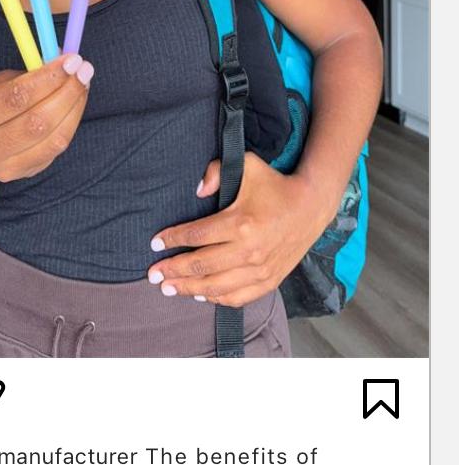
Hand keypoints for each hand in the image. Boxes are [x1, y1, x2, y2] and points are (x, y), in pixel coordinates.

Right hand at [0, 53, 91, 181]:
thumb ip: (25, 75)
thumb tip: (63, 60)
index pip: (16, 97)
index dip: (48, 77)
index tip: (71, 60)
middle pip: (38, 121)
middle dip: (68, 92)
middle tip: (84, 69)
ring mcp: (5, 167)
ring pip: (54, 139)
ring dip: (75, 107)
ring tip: (83, 84)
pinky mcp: (24, 175)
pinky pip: (57, 148)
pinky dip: (71, 122)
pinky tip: (75, 104)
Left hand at [147, 152, 333, 306]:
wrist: (311, 206)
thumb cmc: (274, 185)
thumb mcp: (247, 165)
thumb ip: (217, 171)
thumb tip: (197, 191)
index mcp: (241, 223)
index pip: (196, 234)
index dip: (172, 239)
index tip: (154, 244)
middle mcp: (249, 250)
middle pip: (201, 265)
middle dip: (173, 270)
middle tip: (153, 275)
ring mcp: (260, 269)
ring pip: (216, 286)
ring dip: (189, 289)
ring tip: (169, 288)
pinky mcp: (270, 280)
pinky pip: (238, 297)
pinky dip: (216, 299)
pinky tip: (200, 295)